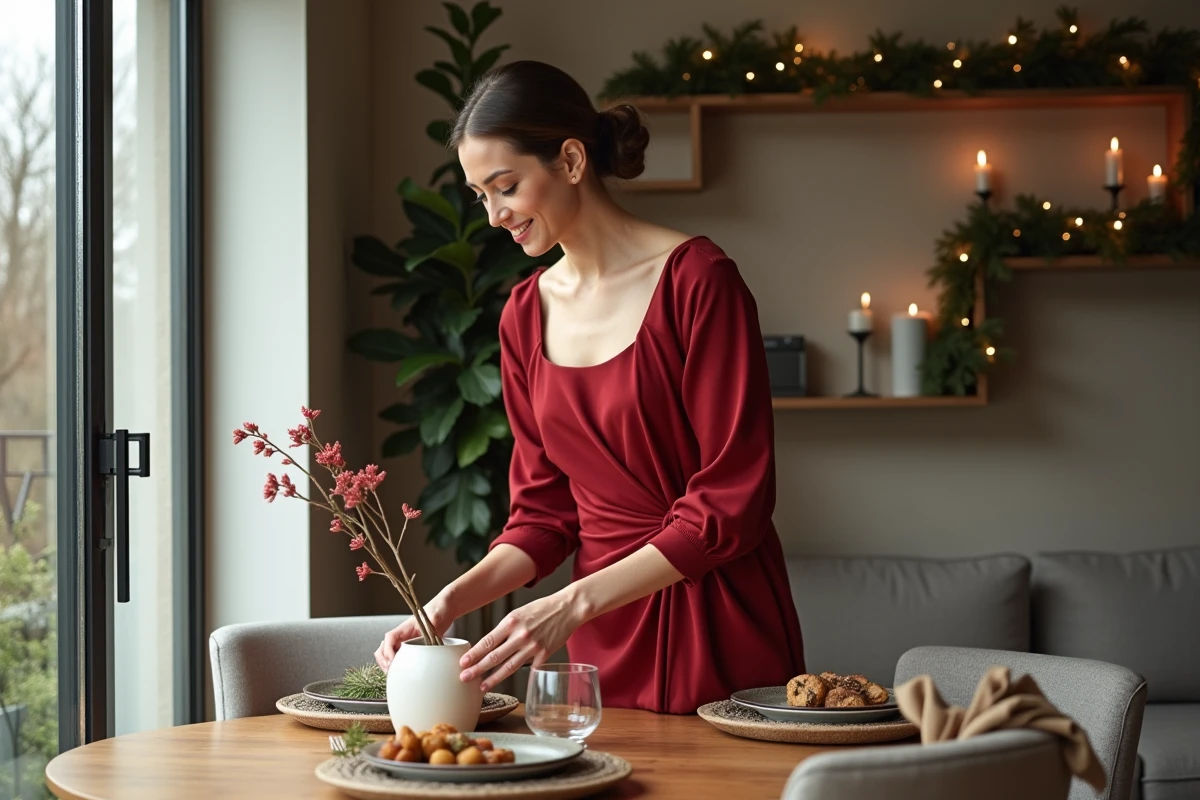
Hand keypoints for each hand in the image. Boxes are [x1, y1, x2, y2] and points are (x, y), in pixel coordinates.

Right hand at [374, 594, 454, 670]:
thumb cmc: (439, 610)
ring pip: (387, 652)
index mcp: (406, 627)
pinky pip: (397, 656)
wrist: (443, 609)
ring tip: (393, 673)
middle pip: (383, 647)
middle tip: (391, 671)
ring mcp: (404, 641)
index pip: (390, 637)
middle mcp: (402, 635)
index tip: (392, 661)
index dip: (388, 650)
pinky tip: (400, 671)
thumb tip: (431, 640)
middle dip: (384, 660)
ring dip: (386, 663)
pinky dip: (394, 664)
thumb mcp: (436, 619)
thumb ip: (432, 627)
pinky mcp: (410, 647)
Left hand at [459, 590, 583, 692]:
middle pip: (494, 656)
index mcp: (511, 622)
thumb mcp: (519, 613)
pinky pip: (529, 668)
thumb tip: (490, 645)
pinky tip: (510, 681)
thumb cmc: (542, 609)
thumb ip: (505, 629)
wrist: (567, 608)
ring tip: (482, 687)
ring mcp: (533, 646)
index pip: (487, 641)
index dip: (474, 654)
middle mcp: (520, 635)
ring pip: (509, 667)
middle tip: (464, 677)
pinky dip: (519, 674)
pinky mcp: (545, 654)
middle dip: (477, 669)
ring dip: (493, 678)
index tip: (463, 662)